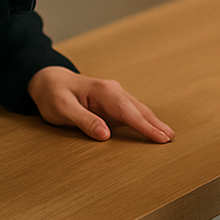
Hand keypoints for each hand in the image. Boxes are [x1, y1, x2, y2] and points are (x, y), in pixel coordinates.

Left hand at [27, 67, 174, 143]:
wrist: (48, 80)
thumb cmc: (54, 94)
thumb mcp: (63, 109)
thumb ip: (84, 120)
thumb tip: (105, 134)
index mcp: (104, 91)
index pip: (129, 112)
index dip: (145, 126)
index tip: (161, 137)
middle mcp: (113, 91)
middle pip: (139, 110)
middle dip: (155, 124)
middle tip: (171, 139)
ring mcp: (114, 96)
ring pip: (137, 110)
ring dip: (152, 122)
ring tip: (166, 135)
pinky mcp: (111, 103)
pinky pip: (131, 112)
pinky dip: (143, 120)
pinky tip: (151, 128)